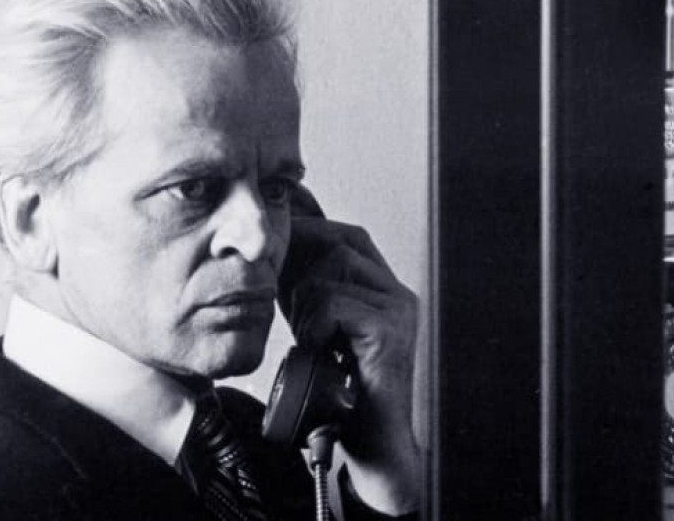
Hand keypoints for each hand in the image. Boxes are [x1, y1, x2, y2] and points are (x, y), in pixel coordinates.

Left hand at [284, 216, 420, 513]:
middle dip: (302, 258)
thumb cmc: (339, 391)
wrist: (368, 444)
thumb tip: (275, 253)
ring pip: (333, 273)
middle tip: (282, 289)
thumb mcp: (316, 326)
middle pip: (342, 243)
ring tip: (308, 336)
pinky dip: (315, 324)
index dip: (312, 229)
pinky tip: (317, 349)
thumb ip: (305, 291)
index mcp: (384, 290)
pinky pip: (335, 304)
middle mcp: (397, 294)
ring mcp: (398, 310)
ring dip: (306, 303)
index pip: (348, 236)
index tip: (277, 238)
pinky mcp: (390, 332)